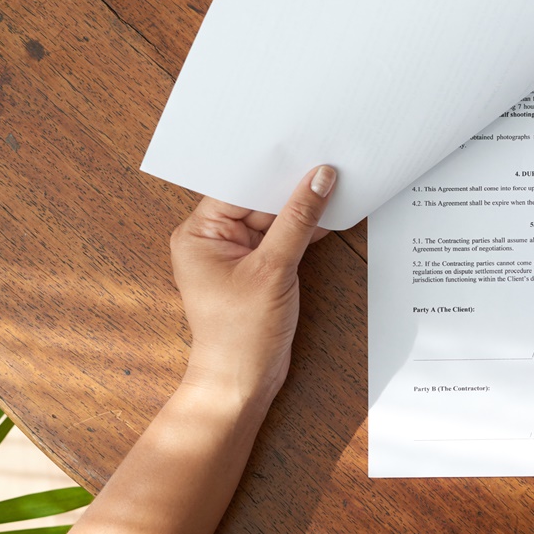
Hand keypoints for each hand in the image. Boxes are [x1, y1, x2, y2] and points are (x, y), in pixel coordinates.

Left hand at [168, 165, 336, 404]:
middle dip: (290, 187)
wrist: (242, 384)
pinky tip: (330, 215)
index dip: (271, 169)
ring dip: (301, 208)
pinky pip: (281, 238)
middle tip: (326, 161)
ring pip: (273, 218)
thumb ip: (298, 220)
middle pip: (257, 200)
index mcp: (199, 234)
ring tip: (335, 183)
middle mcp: (212, 240)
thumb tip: (320, 178)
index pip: (238, 187)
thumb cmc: (241, 334)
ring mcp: (236, 255)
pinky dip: (303, 230)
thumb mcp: (273, 270)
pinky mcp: (257, 269)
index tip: (304, 150)